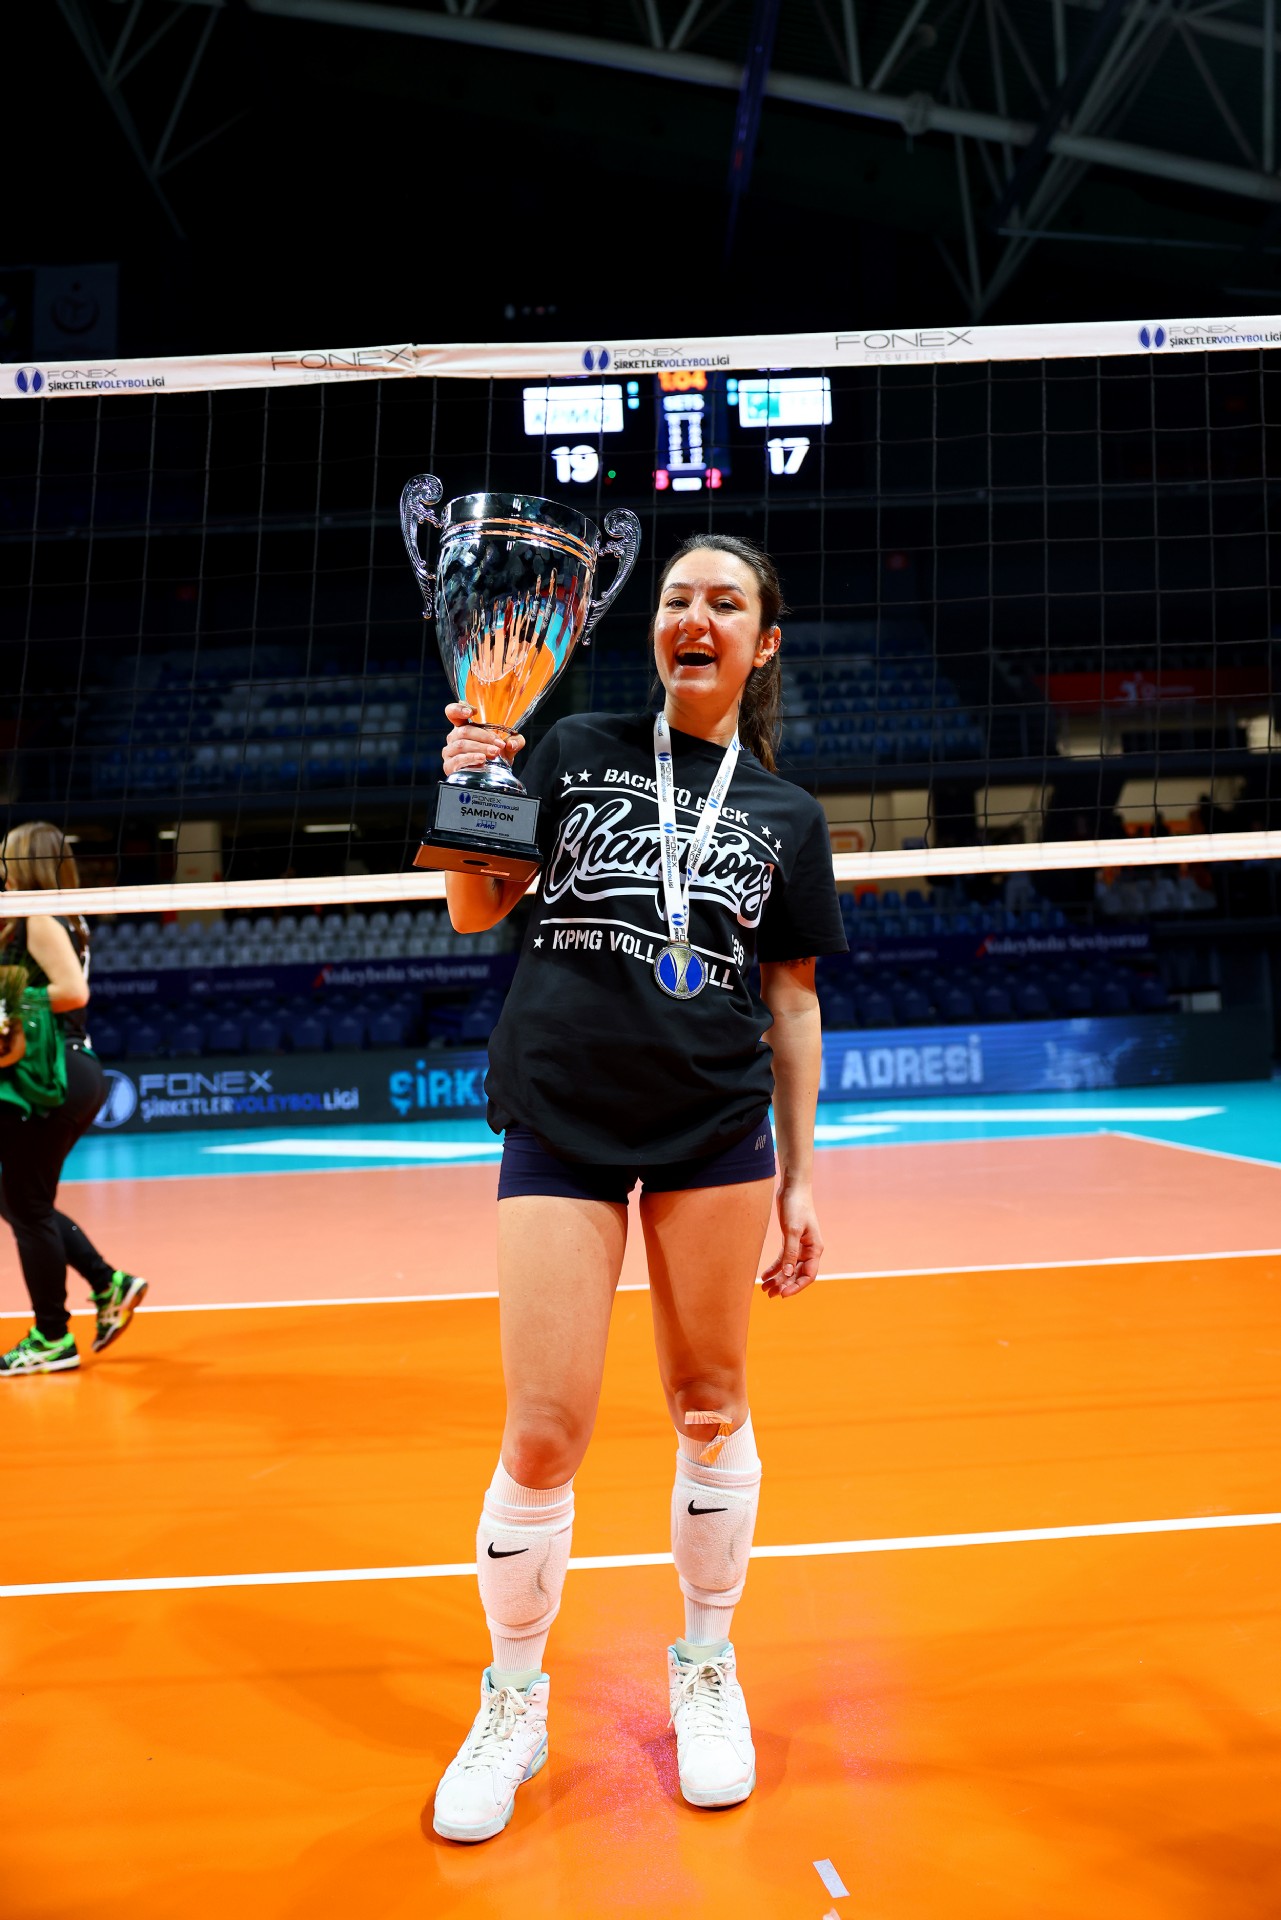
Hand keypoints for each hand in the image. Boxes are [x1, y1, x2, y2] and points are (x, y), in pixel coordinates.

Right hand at [442, 702, 525, 778]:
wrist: (492, 778)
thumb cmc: (496, 757)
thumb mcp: (508, 747)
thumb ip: (515, 741)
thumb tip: (511, 743)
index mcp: (464, 727)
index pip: (453, 712)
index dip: (459, 709)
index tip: (472, 712)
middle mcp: (454, 737)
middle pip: (464, 730)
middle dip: (484, 736)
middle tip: (499, 745)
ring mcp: (450, 751)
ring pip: (462, 744)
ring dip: (480, 748)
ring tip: (494, 752)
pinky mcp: (449, 766)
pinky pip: (458, 759)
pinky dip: (471, 758)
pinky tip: (481, 759)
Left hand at [760, 1180, 822, 1299]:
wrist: (792, 1188)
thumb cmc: (796, 1206)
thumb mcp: (792, 1230)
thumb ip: (790, 1252)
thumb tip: (787, 1273)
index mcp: (815, 1248)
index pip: (808, 1275)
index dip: (797, 1286)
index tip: (783, 1294)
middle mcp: (809, 1249)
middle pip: (798, 1274)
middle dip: (785, 1285)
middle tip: (770, 1295)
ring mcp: (799, 1246)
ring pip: (789, 1268)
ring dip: (779, 1279)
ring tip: (765, 1289)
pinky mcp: (790, 1240)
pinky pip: (783, 1259)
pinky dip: (775, 1268)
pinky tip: (765, 1276)